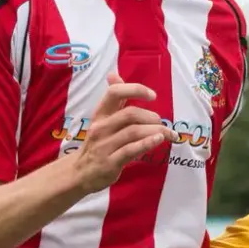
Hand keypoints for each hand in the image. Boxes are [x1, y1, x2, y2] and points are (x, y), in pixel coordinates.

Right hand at [71, 73, 172, 191]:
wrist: (79, 172)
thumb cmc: (97, 144)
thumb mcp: (101, 120)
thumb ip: (113, 101)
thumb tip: (114, 75)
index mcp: (100, 114)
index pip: (114, 93)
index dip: (135, 90)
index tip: (153, 95)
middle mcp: (101, 127)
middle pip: (130, 114)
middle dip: (152, 117)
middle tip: (162, 123)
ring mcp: (105, 145)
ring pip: (133, 132)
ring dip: (156, 131)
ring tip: (168, 134)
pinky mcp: (111, 162)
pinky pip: (131, 150)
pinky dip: (147, 143)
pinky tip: (159, 140)